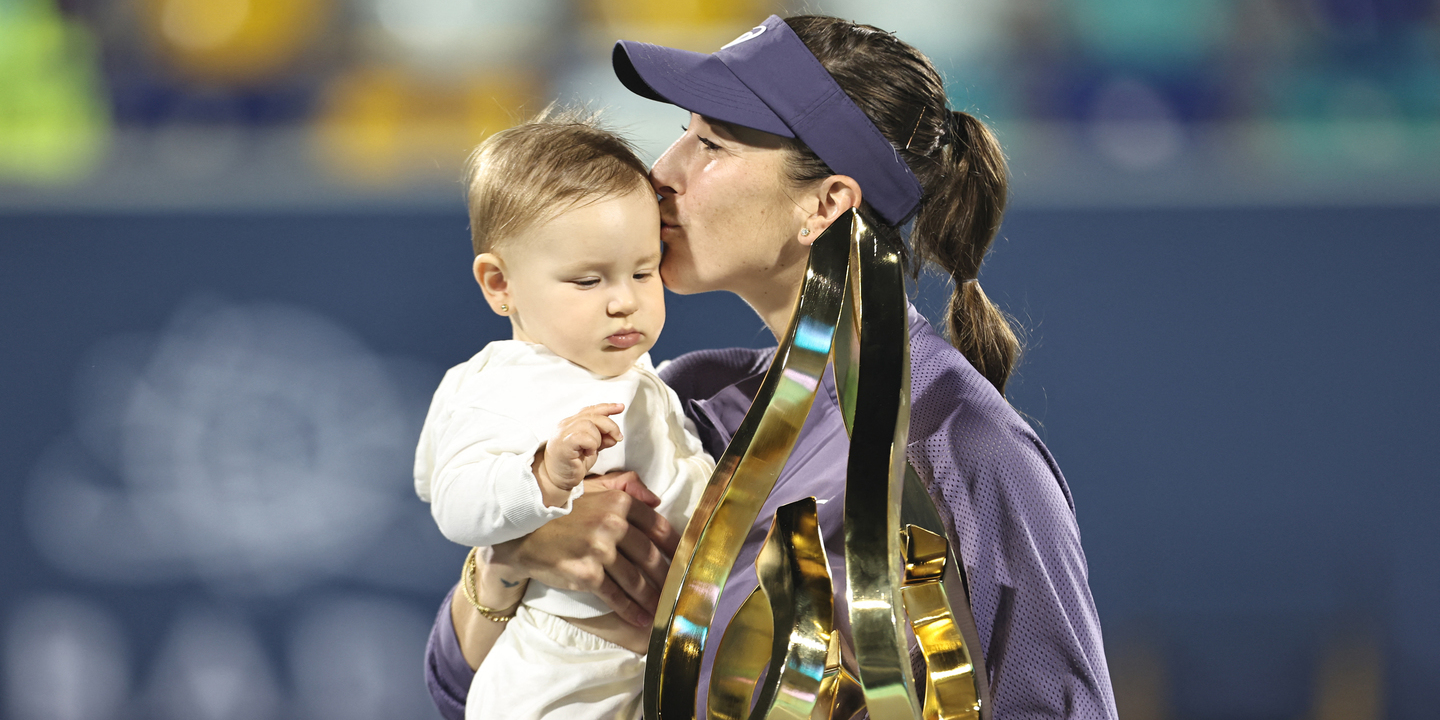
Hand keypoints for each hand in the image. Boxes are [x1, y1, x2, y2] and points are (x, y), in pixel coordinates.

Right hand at [491, 470, 679, 626]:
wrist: (522, 533)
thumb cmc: (560, 510)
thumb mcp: (592, 487)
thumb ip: (625, 486)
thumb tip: (656, 500)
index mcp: (619, 502)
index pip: (658, 527)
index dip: (675, 547)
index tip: (685, 561)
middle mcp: (612, 524)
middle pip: (651, 557)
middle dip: (668, 578)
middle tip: (679, 591)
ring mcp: (600, 550)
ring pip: (636, 579)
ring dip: (652, 598)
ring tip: (664, 609)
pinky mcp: (587, 574)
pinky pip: (616, 595)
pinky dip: (631, 610)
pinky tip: (642, 618)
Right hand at [535, 403, 624, 504]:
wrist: (554, 479)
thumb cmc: (570, 464)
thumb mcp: (591, 450)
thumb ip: (602, 440)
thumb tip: (615, 436)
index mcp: (572, 423)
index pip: (591, 410)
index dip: (607, 407)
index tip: (620, 407)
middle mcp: (566, 425)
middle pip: (593, 415)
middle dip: (610, 426)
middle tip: (617, 438)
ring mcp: (563, 433)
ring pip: (588, 424)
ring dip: (597, 438)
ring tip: (593, 450)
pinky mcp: (563, 444)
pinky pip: (582, 436)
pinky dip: (591, 444)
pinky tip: (588, 452)